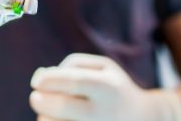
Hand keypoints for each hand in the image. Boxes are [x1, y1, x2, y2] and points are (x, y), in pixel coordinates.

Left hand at [30, 53, 180, 120]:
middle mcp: (105, 112)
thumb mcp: (103, 67)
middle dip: (39, 100)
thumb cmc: (114, 88)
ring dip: (46, 118)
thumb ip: (71, 65)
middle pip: (62, 106)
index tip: (36, 82)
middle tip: (36, 98)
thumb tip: (40, 79)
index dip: (48, 80)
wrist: (144, 119)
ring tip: (54, 114)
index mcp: (107, 87)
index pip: (72, 81)